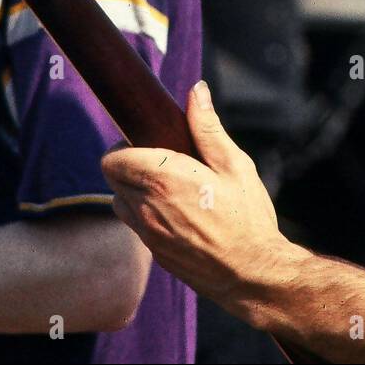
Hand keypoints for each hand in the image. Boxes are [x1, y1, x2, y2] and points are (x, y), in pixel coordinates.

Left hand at [102, 82, 298, 323]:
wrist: (253, 273)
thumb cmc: (247, 217)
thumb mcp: (234, 165)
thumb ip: (208, 128)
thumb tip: (196, 90)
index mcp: (162, 179)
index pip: (112, 159)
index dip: (124, 147)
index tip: (146, 143)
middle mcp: (146, 208)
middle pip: (113, 179)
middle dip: (130, 165)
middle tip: (162, 162)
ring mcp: (148, 235)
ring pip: (121, 203)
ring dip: (134, 191)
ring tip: (169, 189)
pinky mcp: (155, 254)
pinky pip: (137, 227)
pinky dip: (147, 215)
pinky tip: (180, 214)